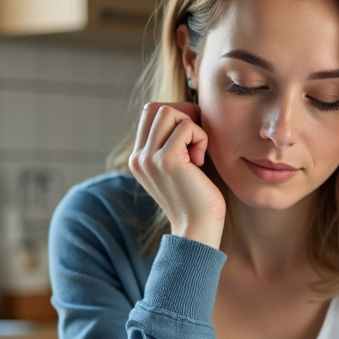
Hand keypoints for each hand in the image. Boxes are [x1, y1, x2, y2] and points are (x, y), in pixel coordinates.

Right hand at [129, 102, 225, 248]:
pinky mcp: (166, 160)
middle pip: (156, 107)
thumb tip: (187, 111)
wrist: (197, 230)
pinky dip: (201, 138)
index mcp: (138, 159)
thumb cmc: (197, 198)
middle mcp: (138, 157)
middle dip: (183, 116)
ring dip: (191, 126)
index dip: (176, 116)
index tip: (192, 138)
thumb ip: (172, 143)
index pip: (150, 113)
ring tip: (197, 153)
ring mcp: (149, 158)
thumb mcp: (178, 167)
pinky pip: (186, 127)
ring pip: (168, 111)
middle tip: (197, 141)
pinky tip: (201, 162)